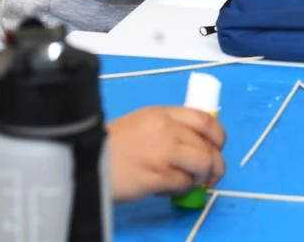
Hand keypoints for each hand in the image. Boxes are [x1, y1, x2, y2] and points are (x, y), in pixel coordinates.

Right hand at [107, 107, 225, 201]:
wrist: (84, 159)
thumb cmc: (114, 144)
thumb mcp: (144, 123)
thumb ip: (171, 128)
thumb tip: (199, 145)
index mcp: (163, 114)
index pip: (206, 120)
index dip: (219, 137)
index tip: (217, 148)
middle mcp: (165, 130)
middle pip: (208, 147)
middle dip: (214, 165)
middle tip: (208, 177)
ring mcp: (161, 153)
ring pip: (201, 165)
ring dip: (199, 178)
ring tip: (186, 182)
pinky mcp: (154, 176)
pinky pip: (183, 184)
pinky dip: (181, 189)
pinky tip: (167, 189)